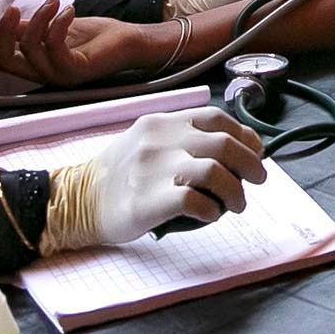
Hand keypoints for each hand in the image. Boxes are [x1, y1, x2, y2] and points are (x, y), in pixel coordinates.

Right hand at [0, 0, 137, 85]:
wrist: (130, 41)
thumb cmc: (96, 36)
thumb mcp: (56, 27)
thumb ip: (31, 28)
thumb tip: (5, 21)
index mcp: (37, 66)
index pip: (1, 61)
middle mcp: (45, 75)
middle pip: (5, 60)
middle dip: (2, 32)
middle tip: (13, 9)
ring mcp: (60, 76)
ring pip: (29, 48)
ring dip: (38, 18)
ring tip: (56, 3)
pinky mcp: (76, 71)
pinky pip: (54, 46)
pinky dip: (57, 23)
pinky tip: (68, 11)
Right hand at [86, 108, 266, 243]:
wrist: (77, 200)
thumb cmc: (120, 175)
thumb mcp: (148, 141)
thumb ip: (184, 139)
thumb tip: (237, 147)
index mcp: (162, 123)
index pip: (216, 118)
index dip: (244, 135)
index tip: (255, 152)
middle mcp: (160, 141)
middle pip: (223, 144)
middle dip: (250, 164)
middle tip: (257, 181)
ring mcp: (153, 170)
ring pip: (215, 171)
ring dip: (235, 191)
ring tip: (236, 205)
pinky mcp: (148, 201)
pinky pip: (195, 200)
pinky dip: (211, 209)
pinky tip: (210, 215)